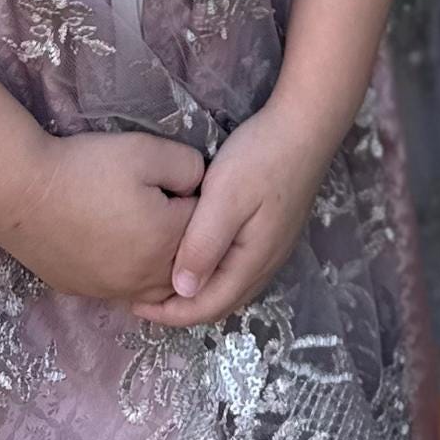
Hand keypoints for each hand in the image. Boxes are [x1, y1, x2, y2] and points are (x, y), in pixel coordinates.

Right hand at [0, 130, 204, 305]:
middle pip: (188, 265)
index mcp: (168, 242)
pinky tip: (123, 249)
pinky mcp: (88, 292)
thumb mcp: (147, 151)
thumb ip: (189, 166)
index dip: (200, 200)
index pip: (207, 226)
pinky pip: (126, 292)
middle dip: (188, 238)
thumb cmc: (87, 169)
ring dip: (164, 263)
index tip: (185, 184)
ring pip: (159, 288)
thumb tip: (199, 186)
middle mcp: (147, 277)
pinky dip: (134, 275)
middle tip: (171, 206)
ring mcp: (115, 290)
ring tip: (151, 231)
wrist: (21, 194)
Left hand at [129, 101, 330, 329]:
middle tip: (141, 296)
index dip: (170, 313)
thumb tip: (181, 291)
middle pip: (219, 304)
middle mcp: (265, 265)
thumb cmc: (261, 158)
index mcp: (252, 262)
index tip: (134, 304)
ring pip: (229, 288)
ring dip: (196, 294)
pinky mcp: (271, 233)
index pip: (207, 308)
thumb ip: (204, 245)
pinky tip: (194, 257)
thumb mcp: (225, 197)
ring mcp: (271, 250)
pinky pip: (236, 270)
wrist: (305, 126)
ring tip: (162, 282)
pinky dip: (211, 276)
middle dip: (181, 309)